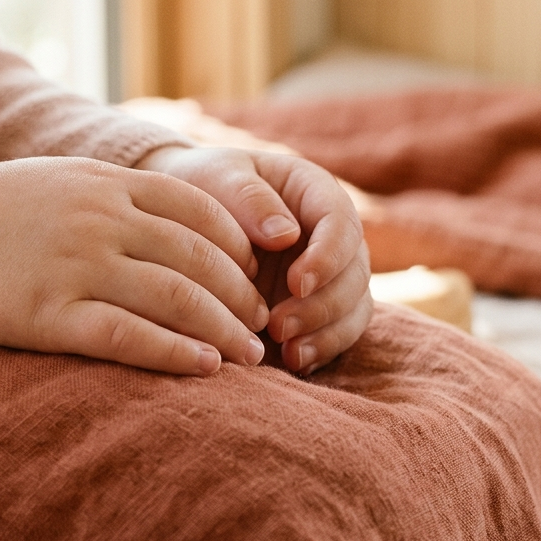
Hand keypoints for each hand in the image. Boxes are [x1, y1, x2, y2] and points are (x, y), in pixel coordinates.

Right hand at [0, 157, 269, 374]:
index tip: (255, 277)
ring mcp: (75, 266)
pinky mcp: (48, 314)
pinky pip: (127, 336)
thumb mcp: (65, 178)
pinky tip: (203, 369)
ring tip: (250, 357)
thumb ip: (122, 193)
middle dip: (242, 296)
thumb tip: (183, 221)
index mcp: (108, 183)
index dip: (239, 246)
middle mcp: (100, 219)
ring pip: (175, 298)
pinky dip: (173, 353)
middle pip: (199, 258)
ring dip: (223, 329)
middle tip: (264, 326)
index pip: (200, 209)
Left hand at [135, 146, 372, 374]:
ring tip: (288, 353)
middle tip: (279, 327)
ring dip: (326, 333)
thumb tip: (286, 235)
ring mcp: (329, 274)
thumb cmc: (203, 188)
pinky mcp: (318, 308)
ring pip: (354, 307)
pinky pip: (338, 333)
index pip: (341, 223)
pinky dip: (322, 350)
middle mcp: (332, 235)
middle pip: (355, 272)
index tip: (297, 282)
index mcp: (315, 192)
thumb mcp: (217, 179)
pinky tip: (294, 362)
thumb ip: (248, 198)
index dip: (328, 256)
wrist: (185, 219)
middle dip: (323, 305)